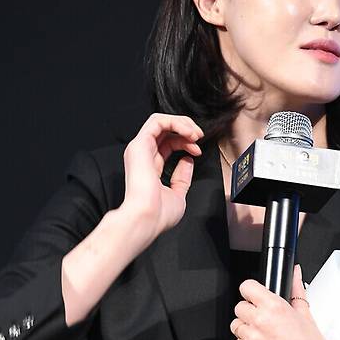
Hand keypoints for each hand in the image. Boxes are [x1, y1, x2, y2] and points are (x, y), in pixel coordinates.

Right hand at [118, 113, 202, 246]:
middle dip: (185, 129)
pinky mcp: (139, 144)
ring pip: (160, 121)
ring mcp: (139, 148)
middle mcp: (143, 155)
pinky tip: (188, 132)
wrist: (147, 219)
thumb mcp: (178, 195)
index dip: (185, 143)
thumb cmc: (158, 214)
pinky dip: (175, 123)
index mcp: (150, 167)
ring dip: (181, 123)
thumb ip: (182, 178)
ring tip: (195, 133)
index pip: (167, 144)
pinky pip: (157, 121)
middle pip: (164, 131)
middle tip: (199, 137)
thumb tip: (187, 161)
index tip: (198, 152)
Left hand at [231, 264, 339, 339]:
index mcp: (275, 307)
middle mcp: (260, 322)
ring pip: (236, 326)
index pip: (247, 287)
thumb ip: (296, 291)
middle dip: (250, 312)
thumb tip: (294, 274)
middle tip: (263, 321)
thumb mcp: (307, 315)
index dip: (251, 292)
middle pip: (239, 307)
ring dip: (247, 330)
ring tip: (265, 337)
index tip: (255, 297)